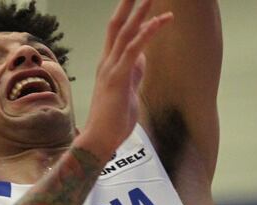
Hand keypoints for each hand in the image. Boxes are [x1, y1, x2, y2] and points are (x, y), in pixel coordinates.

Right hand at [78, 0, 172, 157]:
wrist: (99, 139)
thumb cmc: (113, 119)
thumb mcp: (128, 90)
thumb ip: (134, 72)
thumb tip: (142, 57)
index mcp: (108, 65)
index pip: (117, 32)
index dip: (127, 14)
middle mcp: (106, 62)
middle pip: (117, 25)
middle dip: (129, 5)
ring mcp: (111, 69)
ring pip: (125, 33)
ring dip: (140, 13)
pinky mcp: (118, 78)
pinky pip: (133, 50)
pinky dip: (146, 34)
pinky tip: (158, 21)